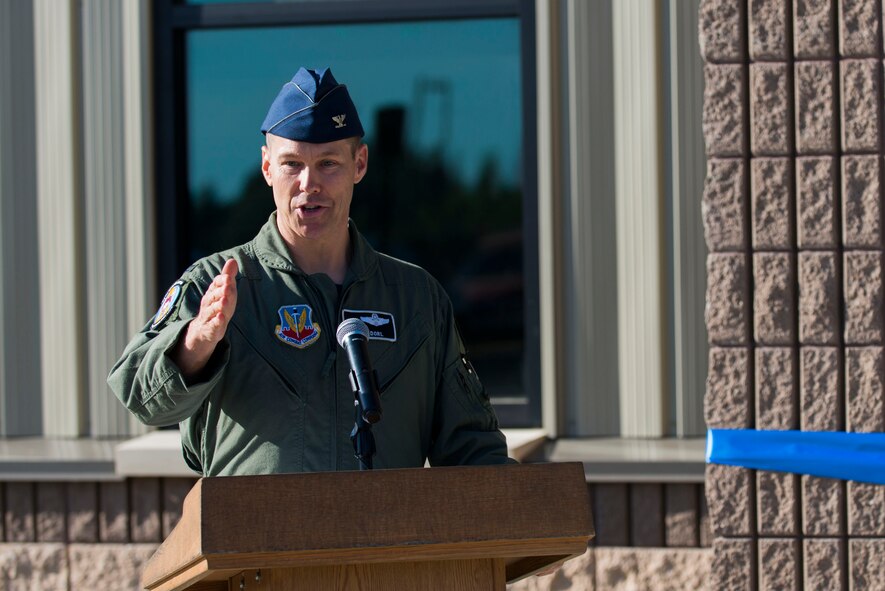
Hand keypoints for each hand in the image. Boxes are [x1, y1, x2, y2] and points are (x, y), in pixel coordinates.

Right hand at [173, 259, 238, 377]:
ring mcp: (208, 317)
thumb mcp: (223, 293)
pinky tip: (221, 318)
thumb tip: (232, 260)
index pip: (216, 285)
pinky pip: (213, 326)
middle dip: (221, 291)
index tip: (228, 277)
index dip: (221, 281)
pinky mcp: (211, 330)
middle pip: (214, 296)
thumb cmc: (216, 308)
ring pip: (212, 310)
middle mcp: (208, 304)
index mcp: (212, 293)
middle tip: (227, 286)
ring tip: (224, 301)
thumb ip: (227, 277)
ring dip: (218, 305)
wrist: (203, 331)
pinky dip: (216, 322)